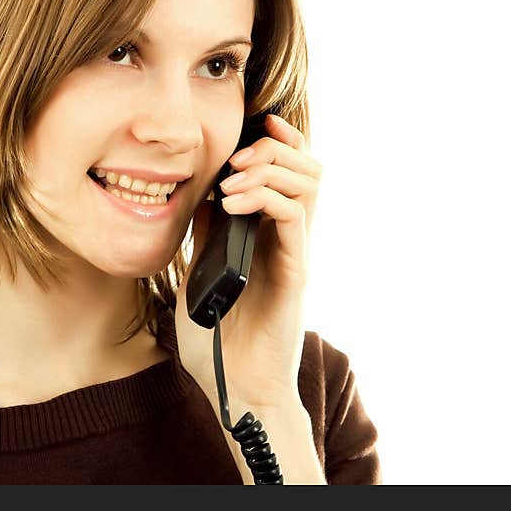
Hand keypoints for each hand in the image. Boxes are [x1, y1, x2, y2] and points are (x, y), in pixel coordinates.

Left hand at [174, 113, 322, 411]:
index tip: (255, 123)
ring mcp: (295, 253)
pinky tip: (232, 205)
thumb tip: (202, 190)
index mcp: (269, 233)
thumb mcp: (203, 267)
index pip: (291, 171)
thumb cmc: (219, 335)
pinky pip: (293, 218)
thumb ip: (209, 231)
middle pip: (307, 167)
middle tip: (235, 159)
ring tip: (231, 180)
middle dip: (272, 148)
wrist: (235, 387)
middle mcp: (289, 238)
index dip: (280, 139)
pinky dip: (264, 198)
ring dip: (268, 169)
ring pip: (309, 184)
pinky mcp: (296, 272)